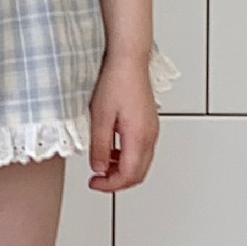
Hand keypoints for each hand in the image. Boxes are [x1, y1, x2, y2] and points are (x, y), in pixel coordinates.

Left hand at [87, 53, 158, 191]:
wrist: (129, 60)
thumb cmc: (116, 81)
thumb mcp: (100, 117)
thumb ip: (100, 146)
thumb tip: (99, 168)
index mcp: (139, 137)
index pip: (128, 175)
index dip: (110, 185)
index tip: (94, 183)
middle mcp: (150, 136)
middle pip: (138, 174)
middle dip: (117, 182)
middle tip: (98, 180)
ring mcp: (152, 130)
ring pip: (141, 163)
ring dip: (122, 170)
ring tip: (102, 164)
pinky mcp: (150, 124)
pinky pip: (142, 150)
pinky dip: (128, 157)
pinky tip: (112, 150)